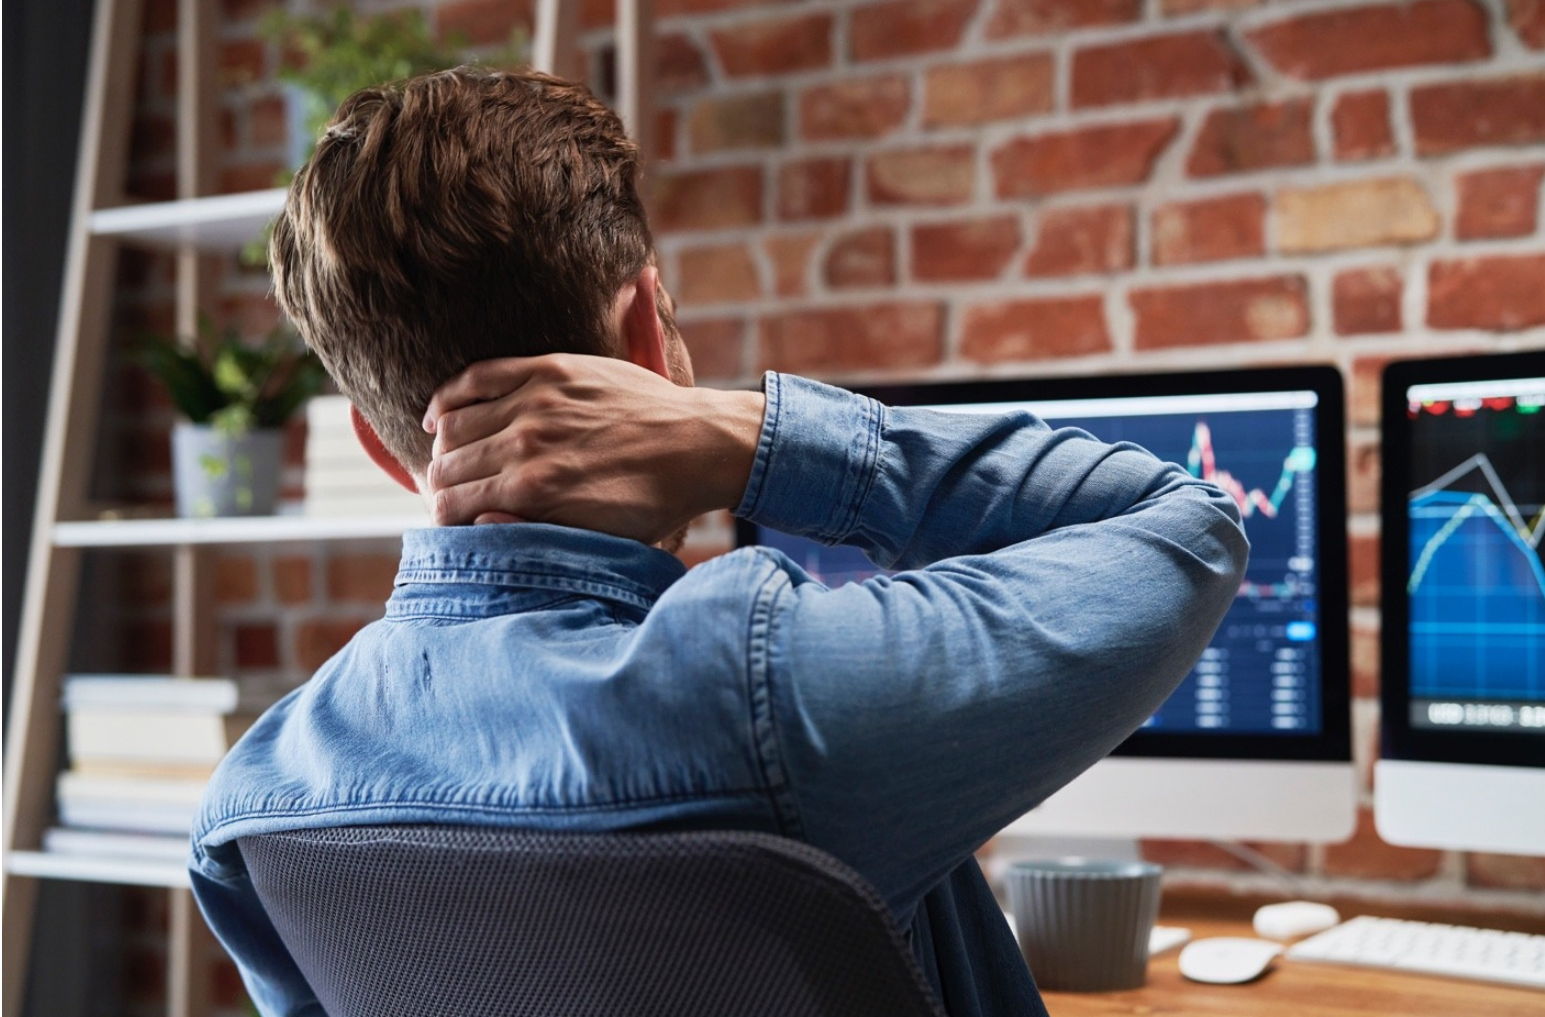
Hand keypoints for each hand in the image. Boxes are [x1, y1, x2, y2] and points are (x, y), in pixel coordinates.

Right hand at [422, 354, 764, 543]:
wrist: (699, 444)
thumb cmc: (653, 501)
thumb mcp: (597, 539)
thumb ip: (534, 533)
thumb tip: (478, 524)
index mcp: (533, 492)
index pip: (450, 507)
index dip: (442, 519)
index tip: (450, 522)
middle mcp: (525, 445)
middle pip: (445, 466)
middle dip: (439, 486)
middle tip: (449, 494)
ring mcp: (535, 402)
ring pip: (454, 425)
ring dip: (443, 447)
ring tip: (450, 459)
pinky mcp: (549, 370)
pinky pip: (476, 377)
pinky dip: (447, 397)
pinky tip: (440, 415)